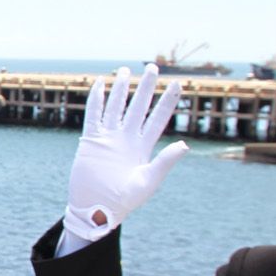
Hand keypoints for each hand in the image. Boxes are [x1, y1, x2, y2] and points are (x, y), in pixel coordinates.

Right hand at [65, 64, 187, 242]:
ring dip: (121, 88)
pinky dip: (96, 100)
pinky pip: (93, 115)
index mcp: (143, 146)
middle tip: (153, 67)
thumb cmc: (125, 201)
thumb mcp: (149, 182)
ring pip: (116, 106)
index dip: (168, 101)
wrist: (98, 209)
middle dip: (146, 87)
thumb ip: (165, 162)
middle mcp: (127, 138)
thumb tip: (184, 145)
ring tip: (125, 70)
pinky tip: (100, 84)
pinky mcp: (91, 140)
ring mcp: (108, 138)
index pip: (158, 118)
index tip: (178, 84)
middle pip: (138, 105)